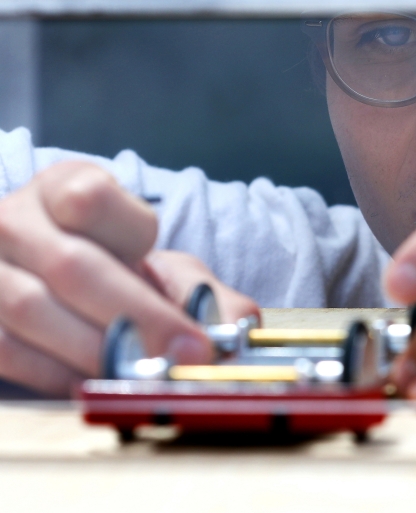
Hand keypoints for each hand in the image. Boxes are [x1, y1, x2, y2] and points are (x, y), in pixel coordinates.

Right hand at [0, 162, 257, 395]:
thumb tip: (238, 325)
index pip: (91, 199)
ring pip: (32, 310)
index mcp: (63, 188)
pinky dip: (54, 372)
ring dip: (99, 350)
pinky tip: (97, 380)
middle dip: (141, 317)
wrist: (56, 279)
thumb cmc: (116, 269)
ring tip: (149, 371)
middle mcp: (15, 220)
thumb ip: (202, 290)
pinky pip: (6, 348)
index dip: (134, 235)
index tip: (165, 264)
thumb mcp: (159, 264)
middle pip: (72, 266)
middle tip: (189, 351)